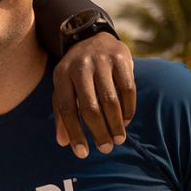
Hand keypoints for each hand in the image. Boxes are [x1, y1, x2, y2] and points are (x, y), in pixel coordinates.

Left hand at [51, 32, 136, 157]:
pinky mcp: (121, 59)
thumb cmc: (76, 72)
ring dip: (115, 124)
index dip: (75, 133)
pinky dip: (128, 108)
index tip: (82, 153)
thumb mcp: (63, 88)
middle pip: (90, 107)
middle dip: (99, 132)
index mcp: (61, 75)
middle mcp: (80, 67)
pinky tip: (126, 121)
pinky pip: (127, 89)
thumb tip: (63, 143)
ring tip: (118, 139)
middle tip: (106, 148)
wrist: (92, 37)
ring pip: (110, 100)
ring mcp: (101, 62)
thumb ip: (62, 114)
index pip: (67, 109)